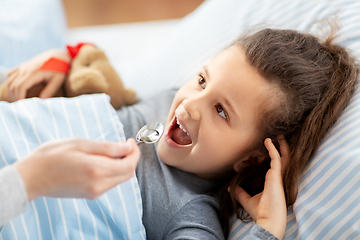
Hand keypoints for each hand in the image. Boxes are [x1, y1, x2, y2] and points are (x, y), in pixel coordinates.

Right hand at [5, 49, 69, 101]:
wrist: (58, 56)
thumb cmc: (60, 69)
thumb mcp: (58, 80)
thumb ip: (50, 89)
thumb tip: (42, 99)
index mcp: (34, 73)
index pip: (20, 87)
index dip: (19, 97)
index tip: (21, 106)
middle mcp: (25, 69)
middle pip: (13, 85)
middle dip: (14, 97)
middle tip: (19, 107)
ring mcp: (23, 67)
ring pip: (10, 81)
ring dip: (11, 92)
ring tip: (16, 101)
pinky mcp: (23, 66)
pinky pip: (11, 75)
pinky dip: (10, 83)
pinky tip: (15, 91)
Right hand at [14, 138, 139, 200]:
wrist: (31, 178)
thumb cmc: (51, 156)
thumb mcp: (80, 143)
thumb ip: (106, 147)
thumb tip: (126, 147)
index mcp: (97, 169)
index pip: (129, 165)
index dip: (134, 152)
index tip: (130, 141)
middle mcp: (98, 184)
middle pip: (127, 174)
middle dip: (130, 158)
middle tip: (124, 144)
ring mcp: (94, 192)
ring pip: (119, 179)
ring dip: (121, 165)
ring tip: (110, 151)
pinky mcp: (90, 195)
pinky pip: (109, 183)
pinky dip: (112, 172)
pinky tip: (102, 161)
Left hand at [235, 137, 289, 238]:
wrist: (267, 220)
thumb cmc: (260, 212)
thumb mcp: (246, 200)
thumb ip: (239, 192)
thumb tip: (230, 187)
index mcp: (272, 183)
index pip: (275, 167)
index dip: (272, 157)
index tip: (265, 148)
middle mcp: (277, 178)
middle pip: (284, 160)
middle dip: (282, 149)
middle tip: (278, 138)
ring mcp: (278, 177)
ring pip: (284, 157)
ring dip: (281, 146)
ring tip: (278, 136)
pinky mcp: (277, 176)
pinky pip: (276, 158)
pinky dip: (273, 149)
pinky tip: (268, 141)